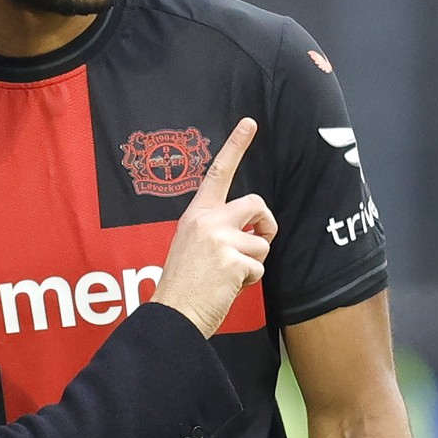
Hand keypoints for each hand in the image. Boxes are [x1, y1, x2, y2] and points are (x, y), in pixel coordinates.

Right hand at [151, 118, 277, 337]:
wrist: (172, 314)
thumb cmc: (183, 285)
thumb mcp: (190, 245)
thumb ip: (214, 230)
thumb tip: (250, 230)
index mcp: (196, 214)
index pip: (217, 173)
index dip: (235, 146)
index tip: (250, 123)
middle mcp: (207, 221)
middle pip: (256, 204)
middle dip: (266, 223)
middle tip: (260, 238)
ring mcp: (220, 239)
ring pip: (261, 243)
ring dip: (253, 263)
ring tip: (228, 276)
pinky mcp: (233, 261)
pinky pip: (259, 268)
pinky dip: (248, 282)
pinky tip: (227, 288)